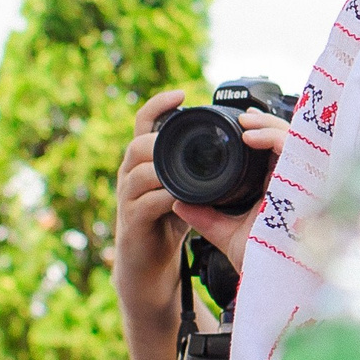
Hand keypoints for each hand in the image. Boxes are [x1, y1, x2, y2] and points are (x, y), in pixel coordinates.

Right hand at [115, 90, 193, 315]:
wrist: (147, 266)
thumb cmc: (166, 223)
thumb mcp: (183, 187)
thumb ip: (194, 167)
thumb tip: (230, 144)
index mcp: (144, 162)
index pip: (144, 123)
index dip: (159, 105)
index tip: (182, 93)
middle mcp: (131, 175)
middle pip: (139, 143)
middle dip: (164, 138)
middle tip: (193, 140)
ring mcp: (128, 199)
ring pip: (140, 170)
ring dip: (166, 168)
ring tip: (191, 168)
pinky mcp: (133, 222)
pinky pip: (147, 203)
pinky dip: (167, 198)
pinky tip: (185, 200)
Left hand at [173, 111, 289, 273]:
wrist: (272, 279)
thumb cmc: (258, 260)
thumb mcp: (226, 233)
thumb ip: (204, 217)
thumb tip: (177, 202)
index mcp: (279, 189)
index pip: (276, 153)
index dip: (262, 135)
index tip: (239, 128)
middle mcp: (293, 183)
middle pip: (288, 140)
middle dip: (265, 124)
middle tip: (242, 120)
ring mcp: (300, 181)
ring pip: (293, 138)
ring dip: (267, 125)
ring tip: (244, 123)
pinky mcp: (304, 182)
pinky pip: (292, 149)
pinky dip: (271, 137)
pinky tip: (250, 137)